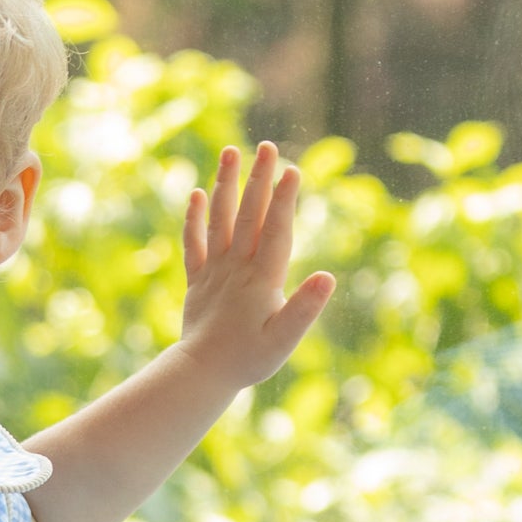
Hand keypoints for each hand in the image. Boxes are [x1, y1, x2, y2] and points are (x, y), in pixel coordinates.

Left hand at [181, 141, 336, 390]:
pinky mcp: (197, 281)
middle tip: (267, 146)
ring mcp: (214, 272)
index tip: (290, 170)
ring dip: (225, 185)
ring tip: (230, 152)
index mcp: (261, 279)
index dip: (284, 201)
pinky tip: (197, 194)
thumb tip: (328, 278)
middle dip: (258, 180)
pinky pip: (193, 244)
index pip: (275, 231)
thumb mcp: (284, 340)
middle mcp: (236, 268)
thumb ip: (305, 309)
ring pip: (219, 221)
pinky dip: (194, 219)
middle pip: (248, 216)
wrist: (201, 375)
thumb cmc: (248, 360)